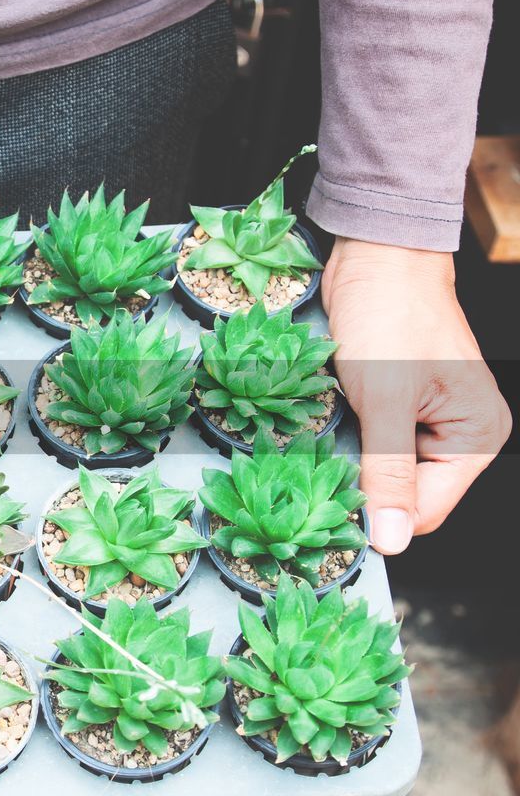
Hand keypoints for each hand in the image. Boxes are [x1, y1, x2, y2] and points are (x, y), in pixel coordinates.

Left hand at [323, 238, 510, 554]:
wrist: (374, 256)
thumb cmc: (389, 314)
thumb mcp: (386, 398)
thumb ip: (388, 471)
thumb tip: (393, 539)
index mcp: (475, 437)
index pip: (427, 511)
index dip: (381, 517)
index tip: (330, 513)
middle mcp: (457, 434)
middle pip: (403, 494)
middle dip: (362, 485)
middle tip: (319, 468)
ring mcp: (426, 420)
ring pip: (380, 470)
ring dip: (349, 461)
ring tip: (323, 438)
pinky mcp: (394, 406)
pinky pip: (368, 443)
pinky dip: (345, 440)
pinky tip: (326, 424)